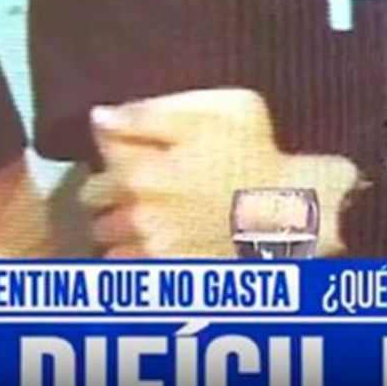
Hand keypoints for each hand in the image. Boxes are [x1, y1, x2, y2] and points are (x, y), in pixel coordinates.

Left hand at [82, 88, 358, 258]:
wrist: (293, 212)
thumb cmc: (260, 155)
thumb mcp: (216, 112)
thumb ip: (150, 113)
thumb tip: (101, 116)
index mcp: (140, 171)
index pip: (101, 153)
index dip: (119, 145)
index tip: (138, 145)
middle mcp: (135, 213)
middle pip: (92, 198)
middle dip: (110, 186)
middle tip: (140, 180)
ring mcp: (150, 248)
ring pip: (103, 235)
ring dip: (115, 222)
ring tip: (146, 213)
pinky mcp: (167, 273)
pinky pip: (123, 267)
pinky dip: (128, 254)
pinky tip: (154, 241)